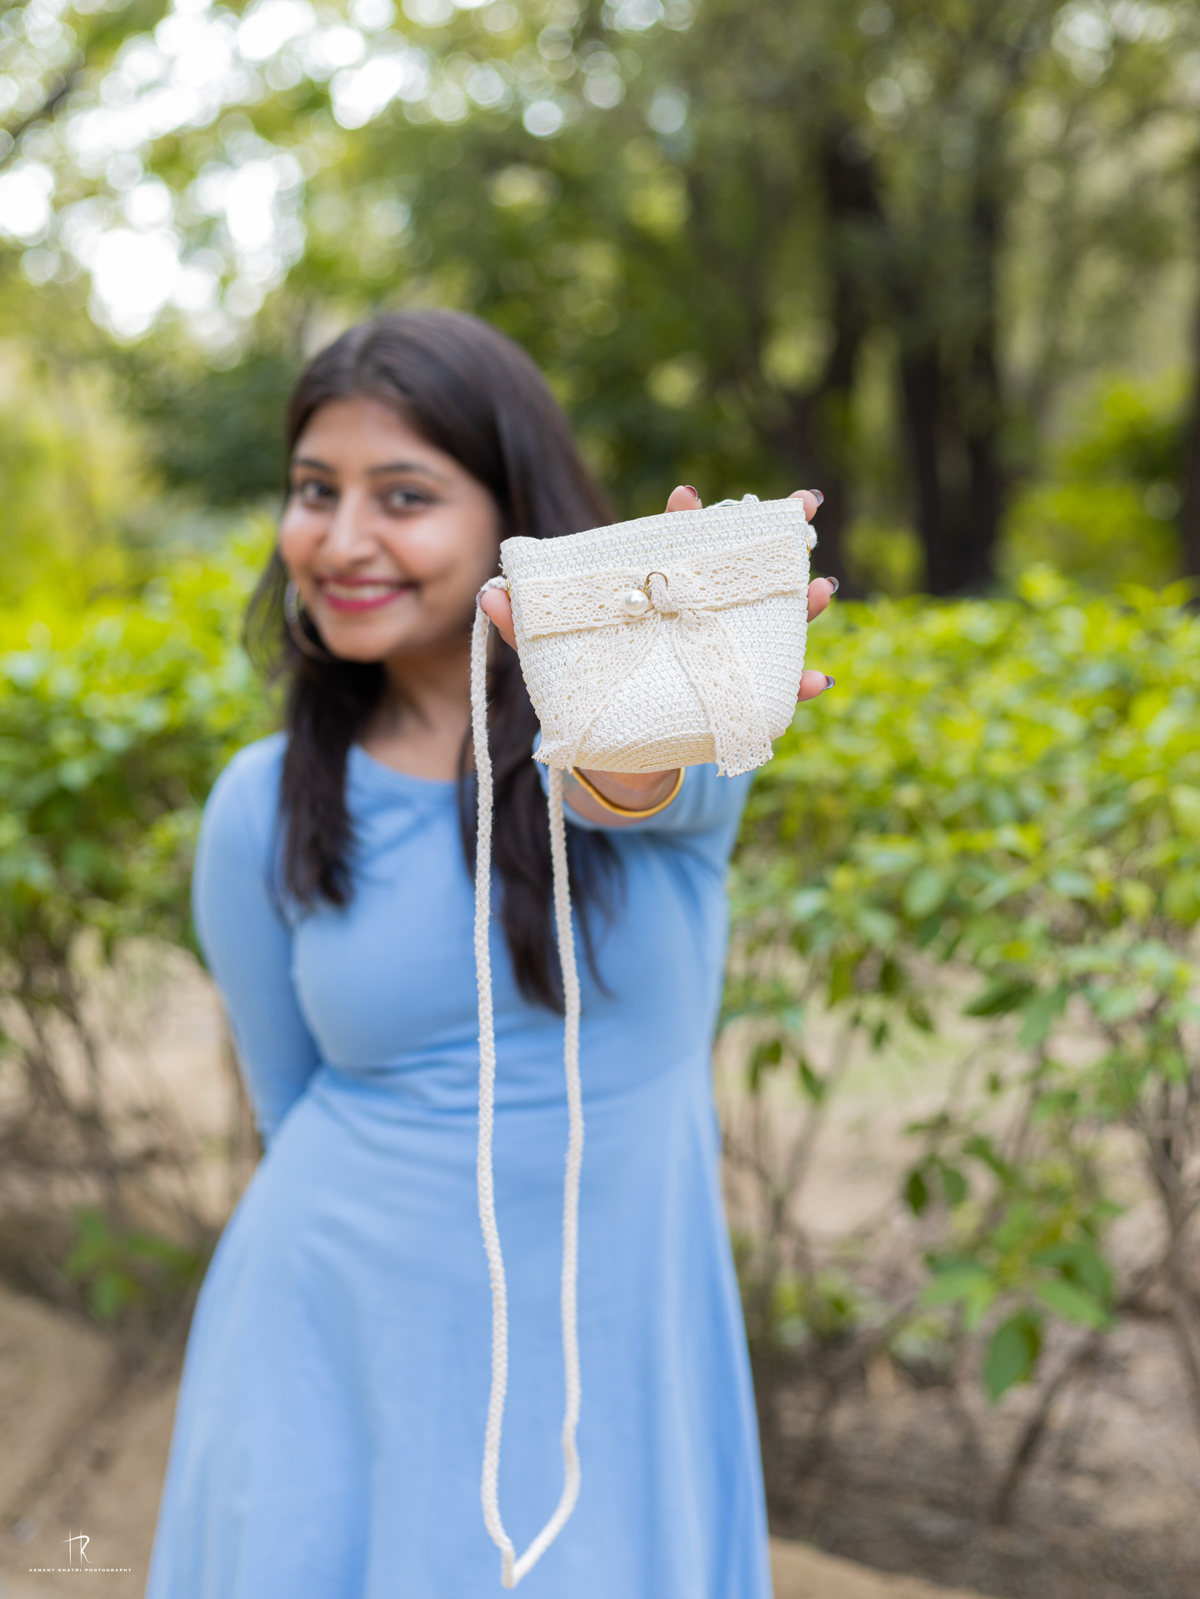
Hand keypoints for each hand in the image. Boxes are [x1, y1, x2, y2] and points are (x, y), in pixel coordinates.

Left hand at [477, 485, 833, 820]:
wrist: (611, 756)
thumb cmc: (591, 688)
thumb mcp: (556, 661)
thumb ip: (529, 628)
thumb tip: (489, 593)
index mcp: (658, 597)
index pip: (673, 547)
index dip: (683, 520)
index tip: (688, 496)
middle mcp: (699, 617)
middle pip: (741, 571)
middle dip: (775, 540)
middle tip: (802, 509)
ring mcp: (725, 653)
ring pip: (776, 621)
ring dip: (803, 604)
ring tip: (822, 589)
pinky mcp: (738, 699)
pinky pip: (776, 692)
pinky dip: (800, 685)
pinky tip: (818, 682)